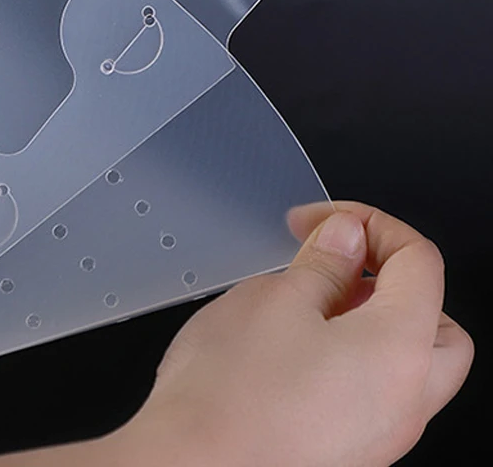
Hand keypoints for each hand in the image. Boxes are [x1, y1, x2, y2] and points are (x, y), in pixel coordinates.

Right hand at [113, 201, 473, 466]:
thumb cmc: (229, 395)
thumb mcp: (274, 298)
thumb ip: (324, 263)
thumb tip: (347, 238)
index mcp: (399, 351)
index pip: (420, 262)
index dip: (372, 224)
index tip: (326, 221)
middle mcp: (405, 403)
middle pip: (435, 322)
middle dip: (393, 281)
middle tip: (340, 262)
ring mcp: (379, 438)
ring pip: (403, 363)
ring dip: (368, 320)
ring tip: (305, 302)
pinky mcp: (347, 455)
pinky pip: (369, 394)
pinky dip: (347, 358)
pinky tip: (290, 349)